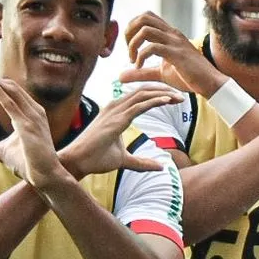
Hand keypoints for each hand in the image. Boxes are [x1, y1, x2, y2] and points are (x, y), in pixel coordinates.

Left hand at [0, 76, 71, 190]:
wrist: (45, 176)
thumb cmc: (28, 163)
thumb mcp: (0, 151)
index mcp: (32, 114)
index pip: (13, 92)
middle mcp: (34, 111)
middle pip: (11, 87)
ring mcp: (33, 117)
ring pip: (12, 90)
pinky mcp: (28, 126)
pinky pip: (11, 104)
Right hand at [60, 83, 183, 177]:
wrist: (77, 162)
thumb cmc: (95, 159)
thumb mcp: (125, 160)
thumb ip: (142, 162)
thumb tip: (161, 167)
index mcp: (116, 112)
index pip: (140, 97)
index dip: (158, 96)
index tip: (174, 100)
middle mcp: (115, 108)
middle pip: (143, 92)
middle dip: (163, 91)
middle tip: (181, 97)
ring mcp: (114, 112)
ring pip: (142, 95)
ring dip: (162, 94)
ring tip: (178, 97)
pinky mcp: (115, 120)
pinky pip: (138, 106)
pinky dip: (154, 101)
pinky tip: (167, 100)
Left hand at [119, 12, 225, 95]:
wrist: (211, 84)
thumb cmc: (190, 77)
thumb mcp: (161, 73)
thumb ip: (142, 73)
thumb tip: (121, 76)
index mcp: (170, 34)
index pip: (146, 17)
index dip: (132, 28)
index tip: (129, 47)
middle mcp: (172, 34)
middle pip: (144, 17)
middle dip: (129, 32)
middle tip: (128, 50)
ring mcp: (175, 42)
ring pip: (145, 30)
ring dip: (133, 44)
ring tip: (133, 60)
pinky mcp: (177, 54)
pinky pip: (152, 47)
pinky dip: (141, 57)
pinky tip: (139, 67)